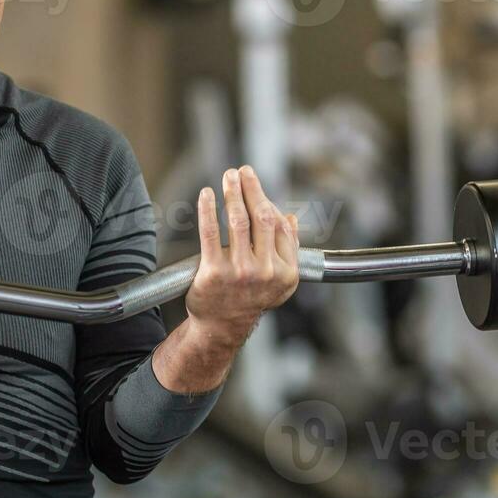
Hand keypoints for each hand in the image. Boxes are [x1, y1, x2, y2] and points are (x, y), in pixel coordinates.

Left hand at [184, 166, 299, 351]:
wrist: (222, 326)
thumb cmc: (250, 299)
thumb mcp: (280, 281)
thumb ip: (288, 250)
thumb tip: (290, 218)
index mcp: (285, 271)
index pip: (279, 226)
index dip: (266, 201)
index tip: (254, 184)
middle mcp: (265, 271)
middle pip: (261, 219)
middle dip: (252, 189)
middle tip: (243, 171)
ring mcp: (239, 272)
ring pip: (238, 222)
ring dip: (233, 193)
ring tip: (228, 176)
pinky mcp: (213, 272)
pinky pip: (210, 233)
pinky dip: (208, 209)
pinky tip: (207, 194)